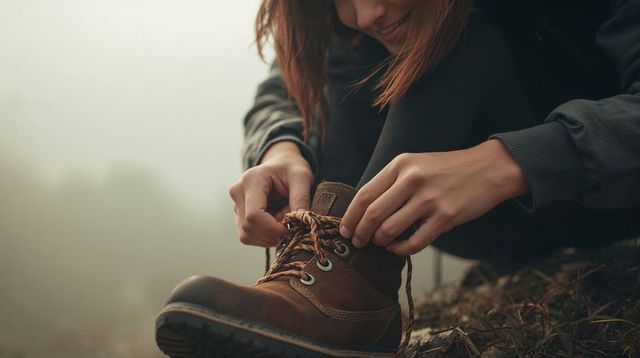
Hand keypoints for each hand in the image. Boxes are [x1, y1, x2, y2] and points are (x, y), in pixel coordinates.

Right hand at [229, 141, 312, 246]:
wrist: (280, 164)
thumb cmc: (291, 168)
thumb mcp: (302, 177)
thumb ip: (301, 197)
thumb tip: (300, 222)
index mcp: (252, 180)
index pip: (254, 215)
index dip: (273, 229)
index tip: (291, 229)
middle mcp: (238, 192)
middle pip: (248, 228)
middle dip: (272, 233)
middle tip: (290, 224)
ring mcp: (235, 204)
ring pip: (246, 235)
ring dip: (268, 236)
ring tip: (282, 221)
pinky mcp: (238, 215)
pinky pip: (247, 236)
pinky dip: (264, 237)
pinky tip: (275, 224)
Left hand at [339, 139, 528, 255]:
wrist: (489, 168)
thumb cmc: (447, 169)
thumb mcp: (415, 164)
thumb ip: (391, 182)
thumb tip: (363, 210)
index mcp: (400, 165)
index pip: (364, 194)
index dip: (350, 216)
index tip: (344, 230)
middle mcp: (412, 179)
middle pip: (373, 214)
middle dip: (360, 233)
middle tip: (358, 242)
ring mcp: (429, 199)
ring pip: (390, 230)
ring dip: (380, 242)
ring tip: (380, 243)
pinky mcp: (446, 217)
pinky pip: (414, 242)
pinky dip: (400, 249)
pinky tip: (398, 247)